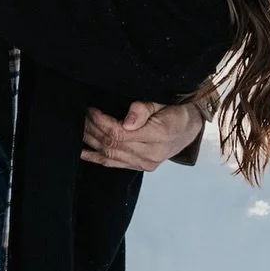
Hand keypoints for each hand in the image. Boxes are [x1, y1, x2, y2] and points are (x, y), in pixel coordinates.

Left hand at [81, 100, 203, 170]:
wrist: (189, 129)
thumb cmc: (176, 112)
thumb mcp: (163, 103)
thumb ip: (143, 109)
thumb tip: (126, 122)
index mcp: (158, 135)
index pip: (120, 133)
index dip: (101, 122)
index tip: (91, 110)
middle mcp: (151, 154)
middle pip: (112, 144)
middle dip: (93, 129)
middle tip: (81, 114)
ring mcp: (145, 163)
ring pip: (110, 154)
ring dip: (91, 141)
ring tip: (80, 126)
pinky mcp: (140, 167)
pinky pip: (113, 164)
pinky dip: (95, 158)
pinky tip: (81, 151)